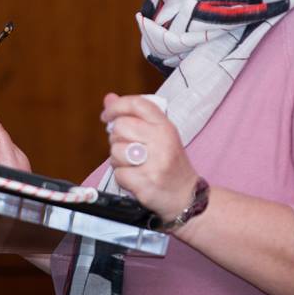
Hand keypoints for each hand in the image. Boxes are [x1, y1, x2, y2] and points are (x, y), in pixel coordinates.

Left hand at [101, 92, 197, 219]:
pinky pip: (118, 173)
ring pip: (115, 151)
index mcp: (165, 126)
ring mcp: (155, 162)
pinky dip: (122, 177)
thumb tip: (109, 99)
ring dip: (118, 160)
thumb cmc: (170, 164)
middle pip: (121, 127)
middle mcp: (162, 141)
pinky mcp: (146, 181)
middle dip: (116, 139)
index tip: (107, 116)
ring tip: (133, 165)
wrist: (186, 196)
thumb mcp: (158, 135)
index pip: (137, 104)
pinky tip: (135, 178)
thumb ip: (134, 117)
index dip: (116, 107)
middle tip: (127, 149)